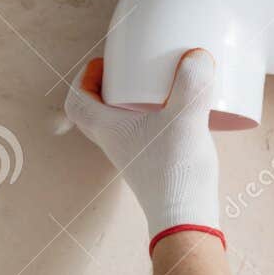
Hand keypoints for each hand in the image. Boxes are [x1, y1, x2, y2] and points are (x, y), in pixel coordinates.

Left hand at [65, 50, 223, 250]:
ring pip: (120, 124)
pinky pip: (144, 136)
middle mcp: (116, 144)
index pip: (77, 102)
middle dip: (108, 87)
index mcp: (109, 129)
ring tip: (158, 86)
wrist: (187, 220)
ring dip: (132, 103)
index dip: (84, 78)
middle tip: (130, 71)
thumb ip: (192, 85)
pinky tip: (181, 113)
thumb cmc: (175, 174)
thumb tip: (196, 54)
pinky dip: (154, 119)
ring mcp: (134, 157)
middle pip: (97, 111)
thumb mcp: (185, 120)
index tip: (104, 64)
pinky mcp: (154, 165)